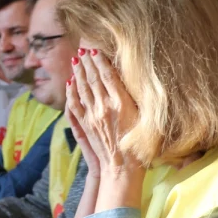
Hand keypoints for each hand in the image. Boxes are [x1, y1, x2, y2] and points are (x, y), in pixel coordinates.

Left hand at [70, 49, 144, 210]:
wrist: (122, 169)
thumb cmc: (141, 146)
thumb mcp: (147, 119)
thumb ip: (138, 100)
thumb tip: (134, 81)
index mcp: (121, 103)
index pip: (108, 75)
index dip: (101, 60)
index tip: (95, 48)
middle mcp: (104, 107)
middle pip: (92, 78)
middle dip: (87, 62)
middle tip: (82, 48)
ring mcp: (91, 116)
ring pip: (82, 88)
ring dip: (78, 72)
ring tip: (75, 59)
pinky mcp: (84, 125)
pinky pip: (74, 104)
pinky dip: (71, 91)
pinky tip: (70, 82)